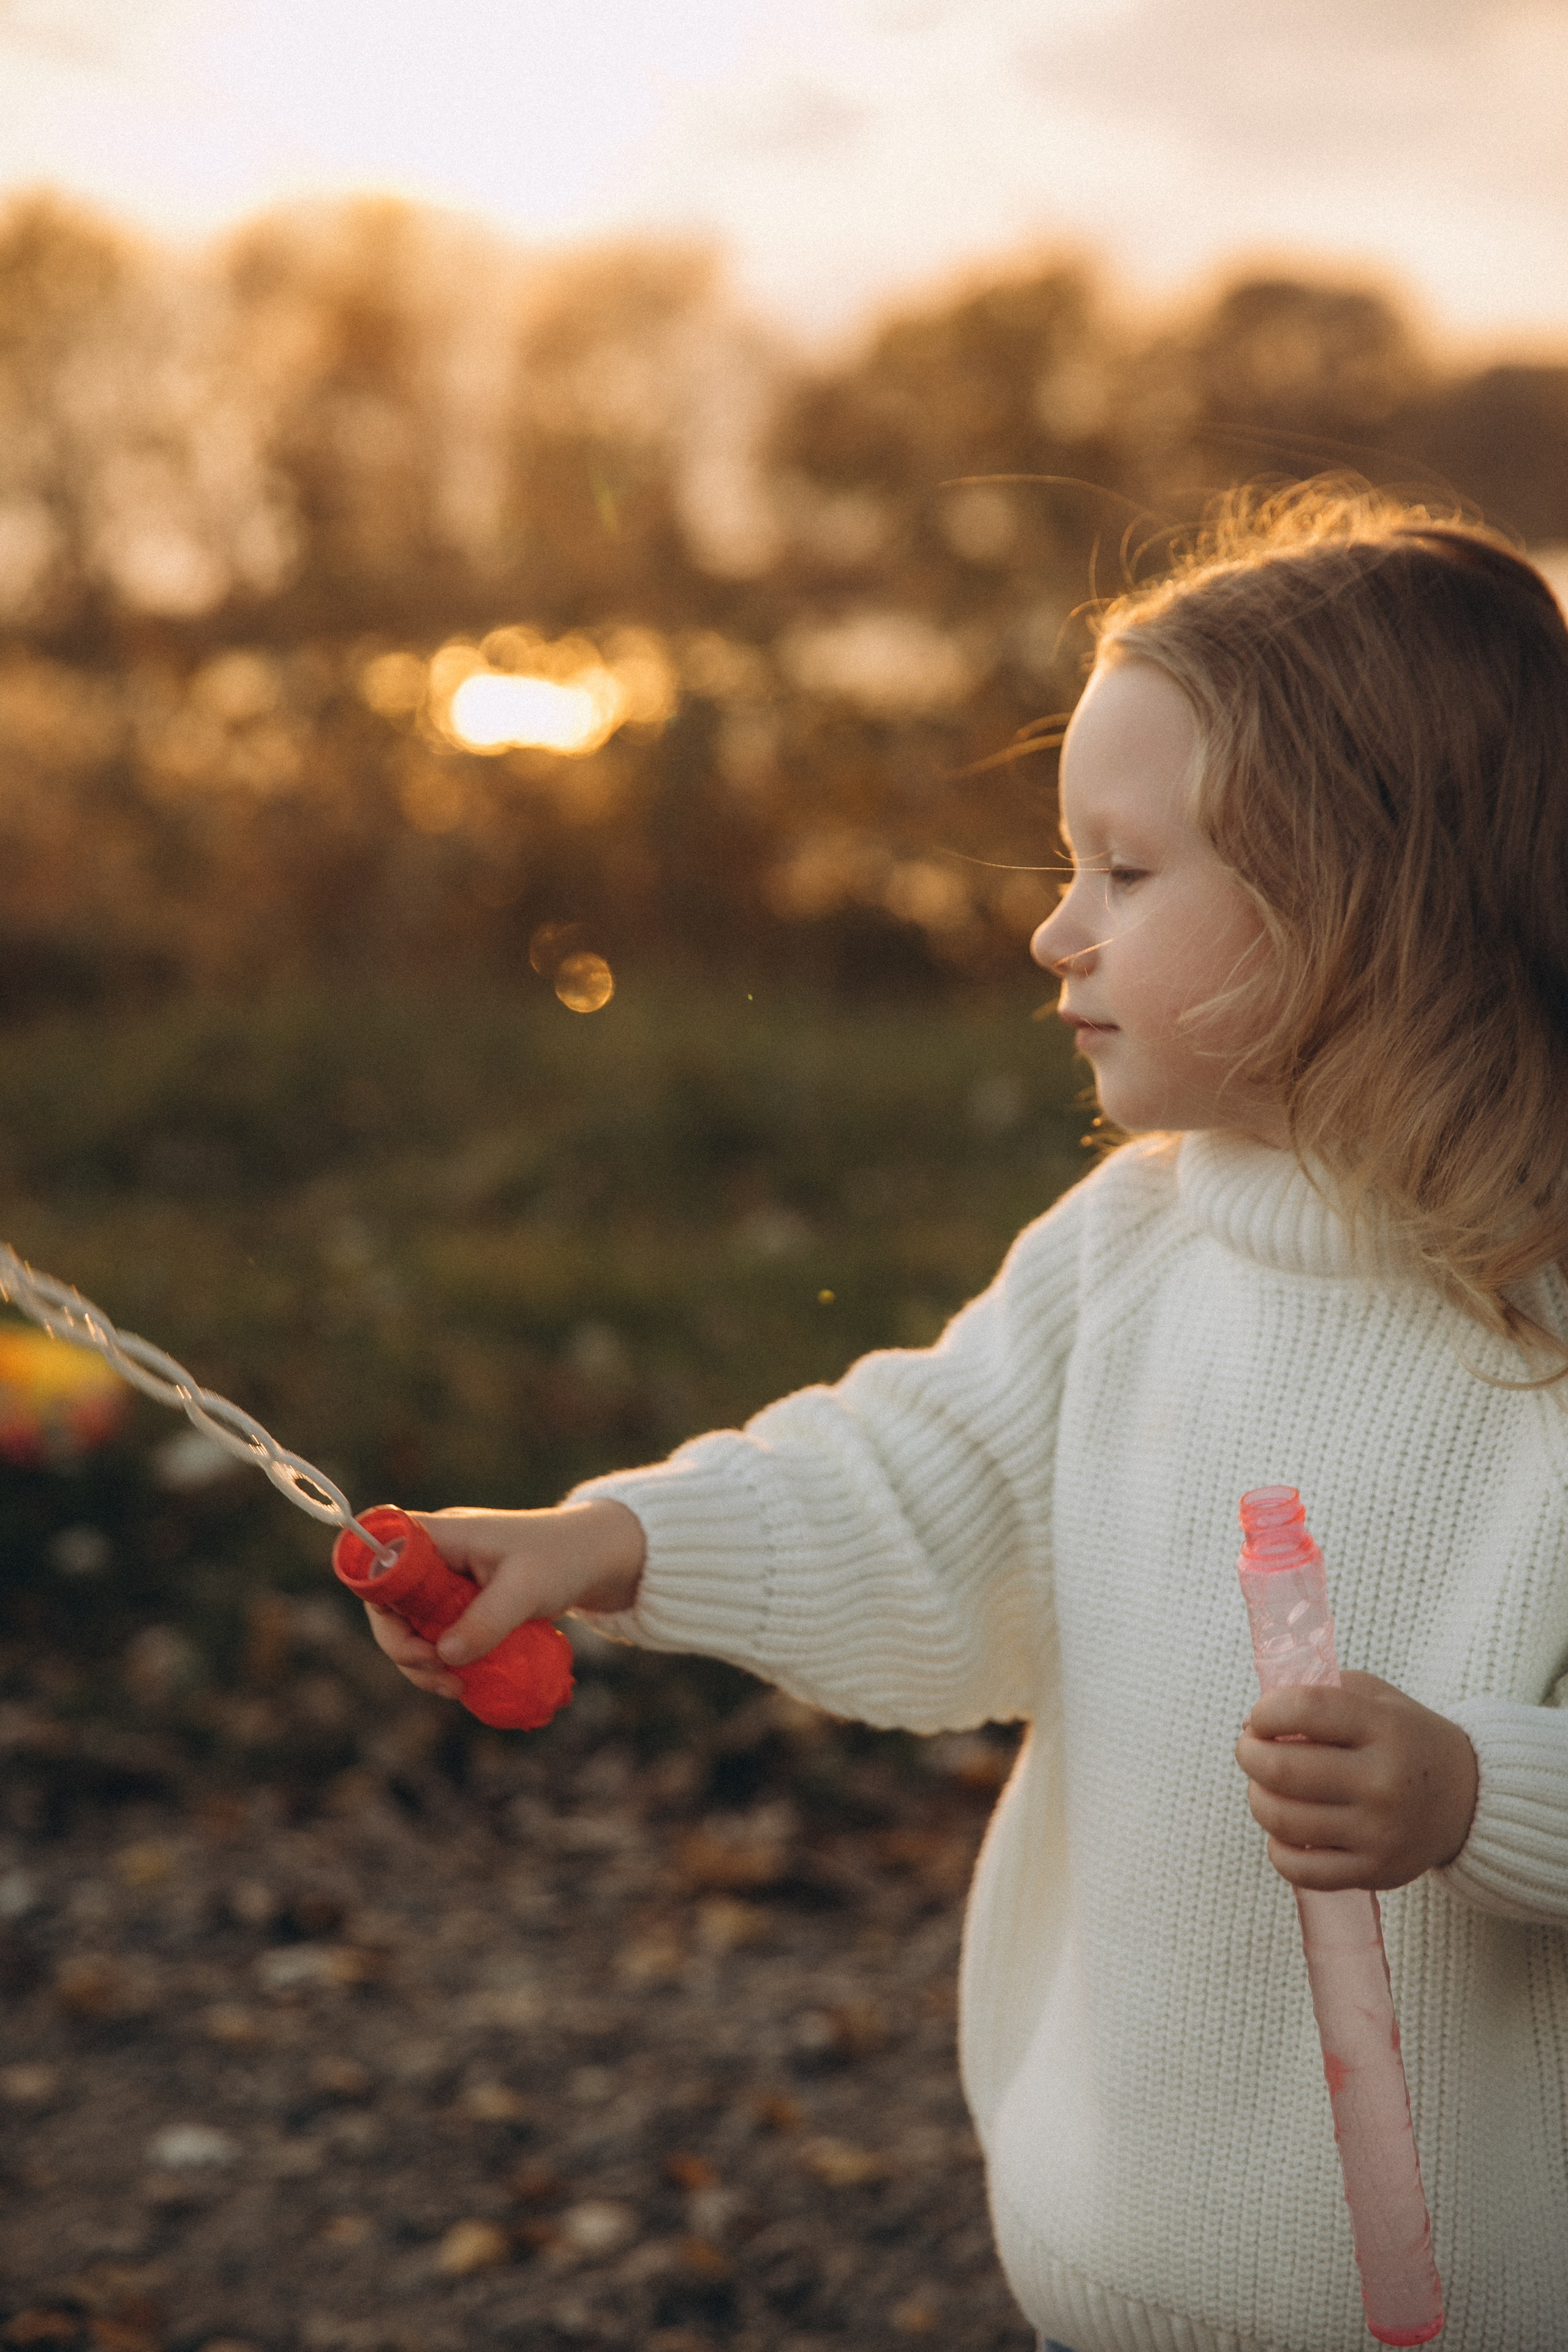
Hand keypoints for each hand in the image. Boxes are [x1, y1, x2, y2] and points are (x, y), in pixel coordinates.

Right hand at [364, 1498, 645, 1700]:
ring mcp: (446, 1581)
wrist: (596, 1557)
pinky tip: (464, 1683)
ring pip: (410, 1626)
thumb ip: (487, 1621)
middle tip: (438, 1675)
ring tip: (456, 1688)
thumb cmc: (562, 1559)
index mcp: (440, 1535)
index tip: (414, 1642)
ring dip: (423, 1662)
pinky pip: (436, 1634)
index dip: (380, 1602)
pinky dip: (443, 1661)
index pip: (380, 1559)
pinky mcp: (461, 1604)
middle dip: (404, 1647)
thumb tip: (444, 1657)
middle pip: (388, 1604)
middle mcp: (435, 1556)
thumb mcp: (528, 1590)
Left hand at [1235, 1669, 1478, 1891]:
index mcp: (1385, 1728)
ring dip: (1258, 1798)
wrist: (1467, 1799)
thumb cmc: (1406, 1740)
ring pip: (1282, 1819)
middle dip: (1249, 1754)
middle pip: (1282, 1769)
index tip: (1261, 1717)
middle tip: (1251, 1749)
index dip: (1266, 1711)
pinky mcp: (1375, 1872)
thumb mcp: (1375, 1698)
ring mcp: (1379, 1833)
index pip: (1304, 1709)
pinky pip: (1299, 1869)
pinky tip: (1287, 1830)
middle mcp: (1384, 1782)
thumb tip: (1253, 1721)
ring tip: (1267, 1786)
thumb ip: (1318, 1693)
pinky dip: (1278, 1848)